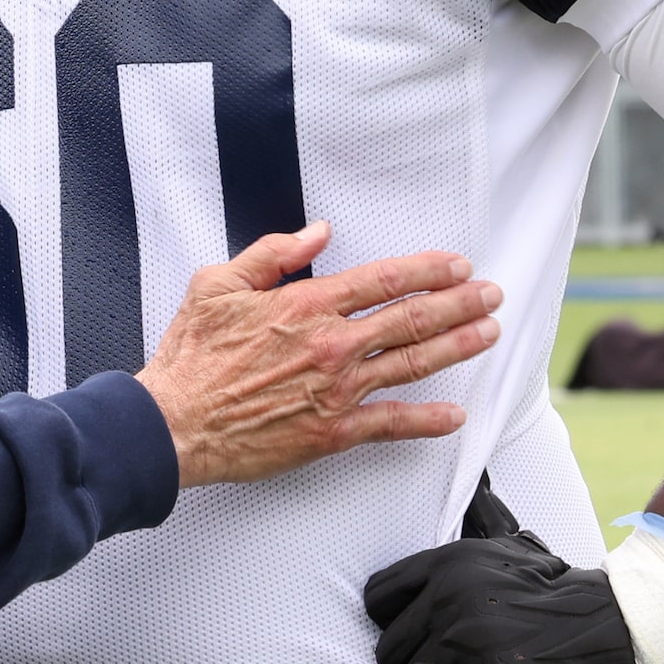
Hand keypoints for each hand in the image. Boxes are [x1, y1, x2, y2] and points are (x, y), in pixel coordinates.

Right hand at [134, 222, 501, 487]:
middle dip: (458, 303)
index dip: (426, 270)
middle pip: (411, 318)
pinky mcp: (332, 432)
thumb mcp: (217, 285)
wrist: (173, 424)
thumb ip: (271, 254)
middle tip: (490, 294)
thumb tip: (316, 231)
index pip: (382, 280)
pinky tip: (455, 416)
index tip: (455, 265)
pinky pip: (392, 424)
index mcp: (304, 305)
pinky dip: (427, 421)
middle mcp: (331, 345)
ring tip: (488, 333)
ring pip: (412, 364)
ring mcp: (337, 391)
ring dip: (457, 346)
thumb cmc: (190, 357)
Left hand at [365, 502, 650, 663]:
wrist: (620, 625)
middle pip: (389, 655)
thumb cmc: (559, 596)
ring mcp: (467, 642)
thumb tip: (441, 531)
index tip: (419, 641)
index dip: (392, 627)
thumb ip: (461, 556)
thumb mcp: (504, 554)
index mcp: (446, 564)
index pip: (376, 599)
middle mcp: (449, 599)